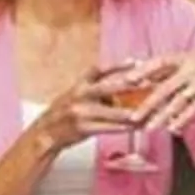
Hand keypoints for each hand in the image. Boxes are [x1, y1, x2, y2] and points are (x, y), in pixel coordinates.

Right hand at [26, 68, 140, 154]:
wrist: (44, 134)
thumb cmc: (64, 115)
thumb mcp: (76, 97)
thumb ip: (96, 92)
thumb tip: (122, 93)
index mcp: (79, 85)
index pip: (99, 70)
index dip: (118, 65)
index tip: (136, 61)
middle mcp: (80, 95)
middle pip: (109, 87)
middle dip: (131, 86)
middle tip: (150, 84)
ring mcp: (81, 112)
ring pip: (114, 112)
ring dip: (133, 113)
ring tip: (150, 112)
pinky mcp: (83, 128)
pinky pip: (109, 127)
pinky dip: (124, 127)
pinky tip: (136, 127)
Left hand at [110, 45, 194, 135]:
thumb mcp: (192, 59)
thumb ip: (169, 68)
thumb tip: (140, 70)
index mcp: (185, 57)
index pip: (160, 61)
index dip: (143, 70)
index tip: (127, 80)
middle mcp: (193, 67)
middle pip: (166, 86)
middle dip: (149, 103)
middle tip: (134, 117)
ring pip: (180, 101)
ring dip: (164, 115)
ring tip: (150, 127)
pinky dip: (185, 118)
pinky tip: (175, 128)